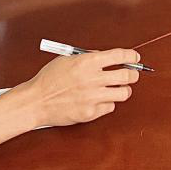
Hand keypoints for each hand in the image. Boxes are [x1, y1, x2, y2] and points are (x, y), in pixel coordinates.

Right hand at [21, 50, 140, 127]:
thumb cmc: (49, 79)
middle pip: (127, 76)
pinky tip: (99, 100)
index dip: (131, 56)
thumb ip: (88, 57)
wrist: (36, 102)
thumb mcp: (67, 59)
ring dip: (123, 90)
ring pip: (123, 93)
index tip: (135, 58)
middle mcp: (93, 79)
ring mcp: (92, 97)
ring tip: (117, 89)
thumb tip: (106, 58)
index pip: (120, 56)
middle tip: (131, 75)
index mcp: (87, 62)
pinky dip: (107, 104)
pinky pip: (109, 107)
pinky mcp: (90, 113)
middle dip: (133, 75)